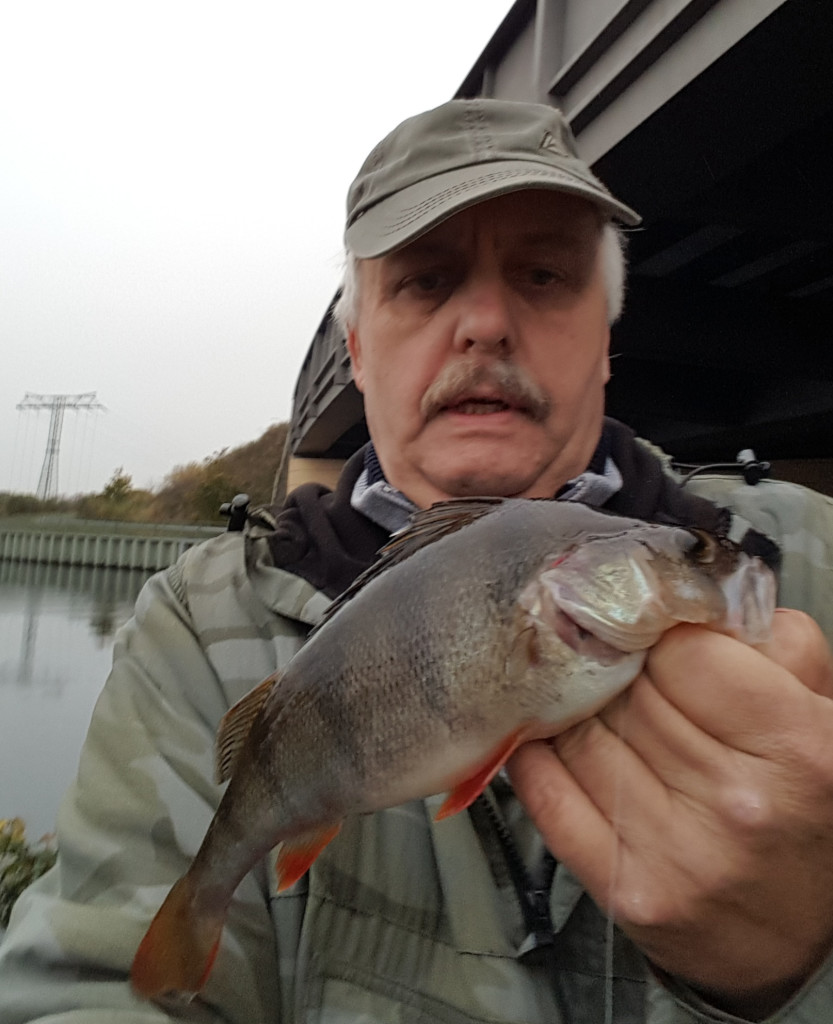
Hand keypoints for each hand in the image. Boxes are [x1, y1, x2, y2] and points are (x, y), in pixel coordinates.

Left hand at [509, 610, 832, 1018]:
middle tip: (615, 665)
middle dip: (614, 668)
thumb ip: (777, 645)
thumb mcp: (822, 715)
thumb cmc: (806, 810)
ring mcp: (676, 852)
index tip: (647, 633)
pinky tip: (550, 737)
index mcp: (796, 746)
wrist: (802, 938)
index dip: (656, 633)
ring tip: (589, 701)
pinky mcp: (626, 889)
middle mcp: (737, 802)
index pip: (680, 650)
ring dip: (573, 706)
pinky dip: (537, 754)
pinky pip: (546, 792)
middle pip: (627, 689)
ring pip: (579, 730)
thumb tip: (692, 599)